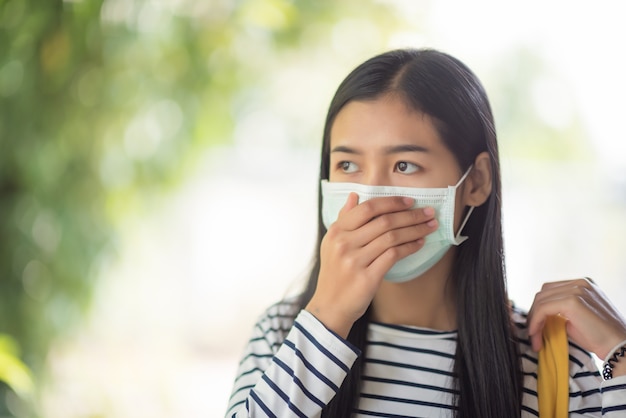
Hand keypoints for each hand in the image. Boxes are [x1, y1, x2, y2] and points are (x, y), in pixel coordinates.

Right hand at [306, 194, 437, 337]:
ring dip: (415, 230)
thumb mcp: (332, 243)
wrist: (330, 305)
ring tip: (429, 227)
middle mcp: (344, 243)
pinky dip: (410, 247)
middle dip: (410, 215)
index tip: (409, 201)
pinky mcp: (367, 277)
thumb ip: (344, 218)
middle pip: (384, 221)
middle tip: (427, 213)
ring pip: (392, 237)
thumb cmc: (335, 273)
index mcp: (336, 231)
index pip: (368, 208)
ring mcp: (355, 260)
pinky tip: (420, 244)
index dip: (391, 202)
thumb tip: (355, 195)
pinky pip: (394, 255)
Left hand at [527, 278, 625, 360]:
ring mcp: (576, 290)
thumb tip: (538, 314)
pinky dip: (535, 322)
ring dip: (533, 321)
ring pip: (540, 301)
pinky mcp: (572, 301)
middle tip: (532, 334)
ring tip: (534, 338)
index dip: (539, 308)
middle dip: (534, 314)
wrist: (619, 347)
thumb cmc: (600, 336)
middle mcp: (579, 283)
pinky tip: (535, 334)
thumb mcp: (577, 317)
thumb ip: (560, 309)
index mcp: (582, 284)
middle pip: (543, 293)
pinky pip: (543, 309)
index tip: (535, 326)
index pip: (551, 290)